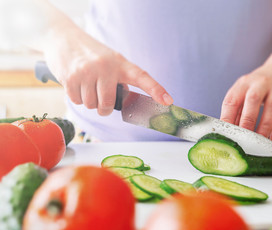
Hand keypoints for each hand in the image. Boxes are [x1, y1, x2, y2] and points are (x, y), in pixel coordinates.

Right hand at [42, 26, 172, 115]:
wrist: (63, 38)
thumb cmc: (91, 54)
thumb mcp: (110, 61)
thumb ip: (119, 79)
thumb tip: (124, 102)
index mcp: (120, 63)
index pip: (142, 77)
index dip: (156, 90)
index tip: (168, 101)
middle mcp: (105, 66)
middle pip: (107, 103)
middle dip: (104, 109)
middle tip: (101, 102)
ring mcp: (87, 71)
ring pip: (91, 105)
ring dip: (89, 102)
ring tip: (86, 86)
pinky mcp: (70, 77)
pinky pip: (77, 101)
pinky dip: (77, 98)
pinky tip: (76, 84)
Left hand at [220, 67, 271, 143]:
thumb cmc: (258, 87)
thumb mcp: (243, 92)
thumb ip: (236, 110)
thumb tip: (229, 132)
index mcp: (243, 84)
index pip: (232, 100)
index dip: (227, 117)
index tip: (226, 132)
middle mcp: (260, 84)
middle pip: (253, 100)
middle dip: (247, 120)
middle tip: (244, 137)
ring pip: (271, 108)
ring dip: (264, 127)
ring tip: (258, 141)